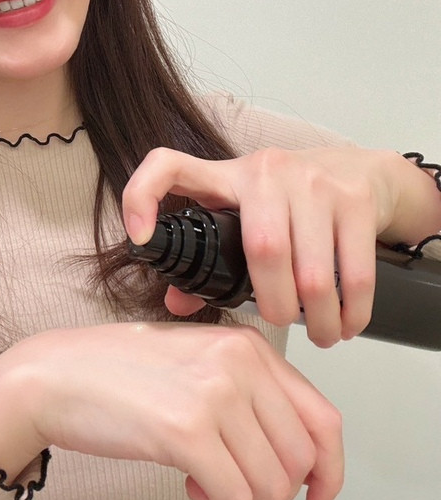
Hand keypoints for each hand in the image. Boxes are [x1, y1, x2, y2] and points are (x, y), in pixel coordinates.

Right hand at [0, 321, 343, 499]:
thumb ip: (251, 394)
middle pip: (301, 462)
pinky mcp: (186, 430)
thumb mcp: (199, 363)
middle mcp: (239, 363)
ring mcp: (215, 394)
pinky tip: (188, 485)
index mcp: (248, 345)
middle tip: (231, 484)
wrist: (56, 375)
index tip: (317, 497)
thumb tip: (299, 456)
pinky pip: (235, 499)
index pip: (323, 419)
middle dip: (271, 491)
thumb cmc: (118, 371)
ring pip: (271, 487)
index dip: (329, 471)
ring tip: (203, 480)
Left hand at [122, 145, 440, 346]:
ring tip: (321, 333)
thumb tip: (176, 302)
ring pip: (311, 271)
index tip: (139, 236)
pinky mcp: (354, 198)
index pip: (168, 166)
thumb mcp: (243, 215)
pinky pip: (354, 271)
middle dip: (274, 303)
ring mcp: (313, 181)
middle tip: (279, 322)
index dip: (142, 195)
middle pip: (263, 249)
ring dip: (317, 317)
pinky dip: (352, 310)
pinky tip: (347, 324)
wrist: (359, 171)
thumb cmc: (290, 202)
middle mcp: (265, 172)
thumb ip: (207, 258)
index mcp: (223, 176)